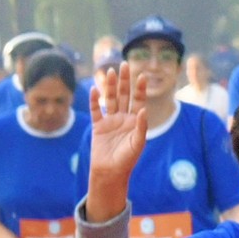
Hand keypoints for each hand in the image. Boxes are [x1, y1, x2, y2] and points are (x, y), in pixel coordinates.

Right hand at [86, 63, 149, 195]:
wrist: (110, 172)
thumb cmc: (127, 160)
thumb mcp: (138, 143)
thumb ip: (141, 126)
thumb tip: (144, 110)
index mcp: (135, 121)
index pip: (138, 100)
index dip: (140, 88)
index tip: (142, 75)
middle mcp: (123, 118)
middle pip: (124, 95)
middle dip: (124, 80)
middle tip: (124, 64)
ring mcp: (110, 121)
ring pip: (110, 99)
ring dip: (110, 86)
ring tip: (110, 71)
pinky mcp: (98, 127)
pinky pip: (96, 110)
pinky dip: (95, 100)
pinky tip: (95, 89)